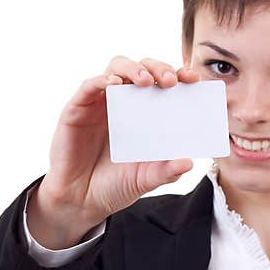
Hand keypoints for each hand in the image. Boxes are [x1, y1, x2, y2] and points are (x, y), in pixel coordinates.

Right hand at [32, 56, 201, 246]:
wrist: (83, 201)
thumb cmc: (117, 183)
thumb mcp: (147, 179)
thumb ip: (167, 171)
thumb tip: (189, 162)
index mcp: (146, 113)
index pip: (163, 84)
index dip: (178, 75)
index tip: (193, 79)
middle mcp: (124, 103)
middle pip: (142, 68)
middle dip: (158, 68)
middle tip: (170, 81)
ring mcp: (101, 104)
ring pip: (116, 68)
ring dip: (133, 69)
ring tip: (146, 81)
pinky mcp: (77, 110)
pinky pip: (88, 87)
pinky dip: (100, 80)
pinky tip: (112, 84)